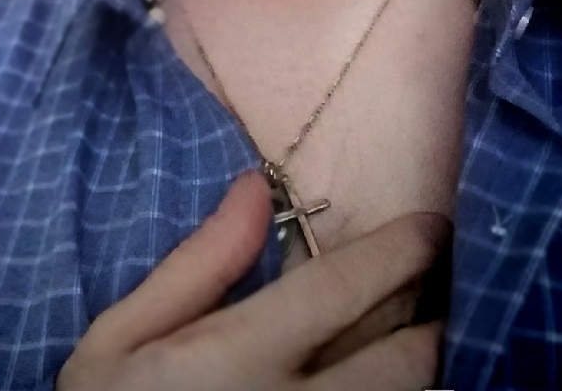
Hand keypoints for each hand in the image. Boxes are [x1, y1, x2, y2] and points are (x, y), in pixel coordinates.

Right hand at [57, 171, 449, 390]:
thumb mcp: (118, 340)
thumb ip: (196, 267)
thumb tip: (256, 190)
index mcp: (240, 358)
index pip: (345, 289)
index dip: (400, 251)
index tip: (432, 226)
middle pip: (402, 359)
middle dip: (432, 314)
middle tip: (442, 282)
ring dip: (425, 367)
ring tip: (425, 333)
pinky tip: (387, 380)